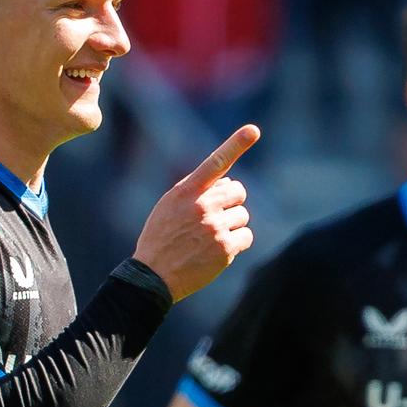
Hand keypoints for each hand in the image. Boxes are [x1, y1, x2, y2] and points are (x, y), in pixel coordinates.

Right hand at [133, 124, 259, 300]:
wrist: (152, 276)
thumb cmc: (161, 238)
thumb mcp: (170, 206)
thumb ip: (197, 191)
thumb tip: (230, 184)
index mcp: (187, 191)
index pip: (215, 162)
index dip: (236, 143)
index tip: (253, 130)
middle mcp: (202, 205)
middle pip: (238, 191)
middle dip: (230, 203)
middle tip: (213, 217)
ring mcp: (215, 227)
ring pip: (243, 215)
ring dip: (232, 224)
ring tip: (209, 237)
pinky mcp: (225, 249)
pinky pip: (246, 236)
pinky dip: (237, 242)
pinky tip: (217, 250)